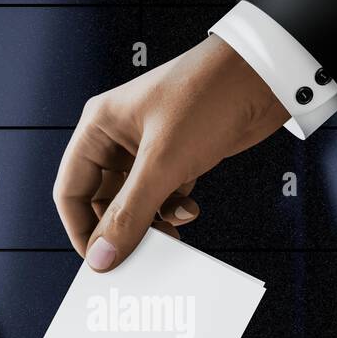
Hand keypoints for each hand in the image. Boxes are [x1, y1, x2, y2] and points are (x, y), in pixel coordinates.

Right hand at [53, 34, 288, 271]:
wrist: (265, 76)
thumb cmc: (208, 96)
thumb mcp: (163, 163)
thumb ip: (130, 214)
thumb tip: (102, 257)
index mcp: (99, 127)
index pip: (71, 190)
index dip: (81, 229)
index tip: (99, 261)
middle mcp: (119, 137)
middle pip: (102, 201)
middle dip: (121, 229)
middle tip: (139, 254)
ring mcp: (150, 148)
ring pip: (135, 202)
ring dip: (150, 223)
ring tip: (170, 234)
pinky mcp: (179, 156)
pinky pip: (163, 196)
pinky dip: (174, 209)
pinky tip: (190, 210)